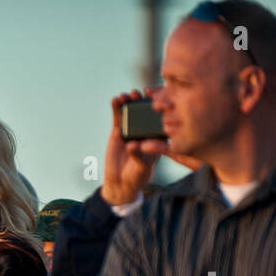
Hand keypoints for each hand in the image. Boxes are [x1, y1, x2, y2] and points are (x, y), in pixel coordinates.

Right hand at [101, 89, 170, 207]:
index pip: (160, 118)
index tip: (158, 97)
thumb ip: (138, 154)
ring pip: (132, 112)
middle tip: (140, 93)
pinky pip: (118, 117)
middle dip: (143, 100)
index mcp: (156, 137)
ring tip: (127, 95)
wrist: (121, 182)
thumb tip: (131, 144)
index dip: (160, 106)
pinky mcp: (119, 131)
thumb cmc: (137, 175)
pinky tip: (115, 100)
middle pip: (145, 111)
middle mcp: (145, 130)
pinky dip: (116, 108)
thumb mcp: (141, 166)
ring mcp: (132, 129)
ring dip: (130, 101)